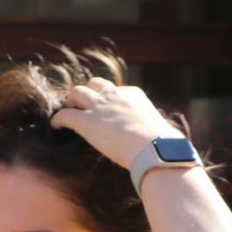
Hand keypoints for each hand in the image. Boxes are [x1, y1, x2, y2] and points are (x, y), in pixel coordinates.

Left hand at [51, 78, 181, 172]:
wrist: (153, 147)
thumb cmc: (163, 145)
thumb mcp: (164, 133)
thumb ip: (160, 134)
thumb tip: (175, 147)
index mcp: (134, 95)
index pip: (118, 90)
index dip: (110, 97)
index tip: (109, 107)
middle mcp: (115, 96)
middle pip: (94, 84)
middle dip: (88, 92)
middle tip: (82, 104)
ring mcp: (98, 107)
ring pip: (76, 93)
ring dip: (71, 101)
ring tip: (68, 110)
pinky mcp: (85, 121)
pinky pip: (65, 115)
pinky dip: (58, 119)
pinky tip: (55, 126)